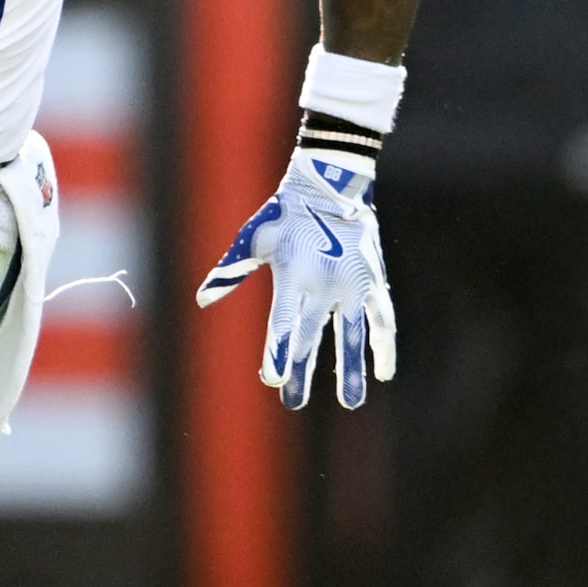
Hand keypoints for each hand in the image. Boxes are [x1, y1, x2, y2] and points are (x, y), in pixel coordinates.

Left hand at [195, 150, 395, 409]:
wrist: (330, 183)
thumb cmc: (284, 212)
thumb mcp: (253, 238)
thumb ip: (231, 271)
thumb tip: (203, 299)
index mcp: (291, 277)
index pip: (282, 324)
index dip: (278, 352)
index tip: (273, 379)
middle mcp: (322, 285)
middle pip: (310, 337)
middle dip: (301, 371)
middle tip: (293, 401)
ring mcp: (351, 285)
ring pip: (352, 336)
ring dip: (350, 370)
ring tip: (351, 403)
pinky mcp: (372, 281)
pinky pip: (382, 319)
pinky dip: (384, 345)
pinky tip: (383, 372)